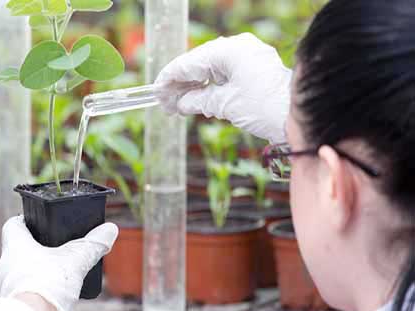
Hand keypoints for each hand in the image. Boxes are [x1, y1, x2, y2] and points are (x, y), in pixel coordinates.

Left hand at [0, 216, 118, 310]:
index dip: (26, 221)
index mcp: (15, 247)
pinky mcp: (13, 307)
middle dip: (36, 249)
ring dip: (37, 272)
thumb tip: (109, 229)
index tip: (40, 222)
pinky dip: (37, 291)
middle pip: (18, 250)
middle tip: (56, 249)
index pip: (13, 225)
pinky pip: (24, 293)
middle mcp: (5, 266)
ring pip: (20, 273)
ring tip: (58, 274)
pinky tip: (54, 296)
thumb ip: (92, 245)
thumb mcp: (76, 261)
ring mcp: (6, 288)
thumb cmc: (48, 286)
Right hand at [155, 33, 291, 142]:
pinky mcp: (255, 69)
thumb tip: (181, 103)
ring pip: (211, 70)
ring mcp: (248, 57)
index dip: (169, 78)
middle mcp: (239, 48)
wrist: (301, 117)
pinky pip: (225, 75)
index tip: (155, 92)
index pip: (190, 62)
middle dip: (181, 85)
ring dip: (195, 88)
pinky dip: (211, 88)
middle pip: (199, 64)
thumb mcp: (226, 105)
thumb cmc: (266, 108)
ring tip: (178, 107)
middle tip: (165, 104)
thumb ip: (198, 101)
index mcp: (230, 50)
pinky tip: (199, 102)